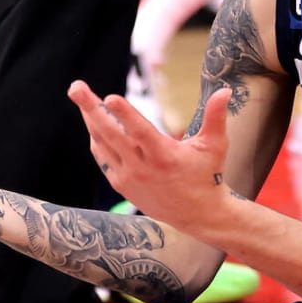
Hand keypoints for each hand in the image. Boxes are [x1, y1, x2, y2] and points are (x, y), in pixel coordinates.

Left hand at [68, 80, 233, 232]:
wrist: (197, 215)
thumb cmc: (207, 176)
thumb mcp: (215, 146)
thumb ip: (215, 117)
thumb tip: (225, 90)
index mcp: (164, 156)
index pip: (140, 131)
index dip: (125, 114)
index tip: (111, 96)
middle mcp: (142, 167)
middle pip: (110, 133)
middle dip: (91, 108)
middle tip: (76, 87)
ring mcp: (128, 177)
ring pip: (101, 144)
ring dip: (90, 118)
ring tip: (81, 96)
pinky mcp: (121, 184)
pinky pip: (102, 157)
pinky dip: (96, 139)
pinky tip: (93, 121)